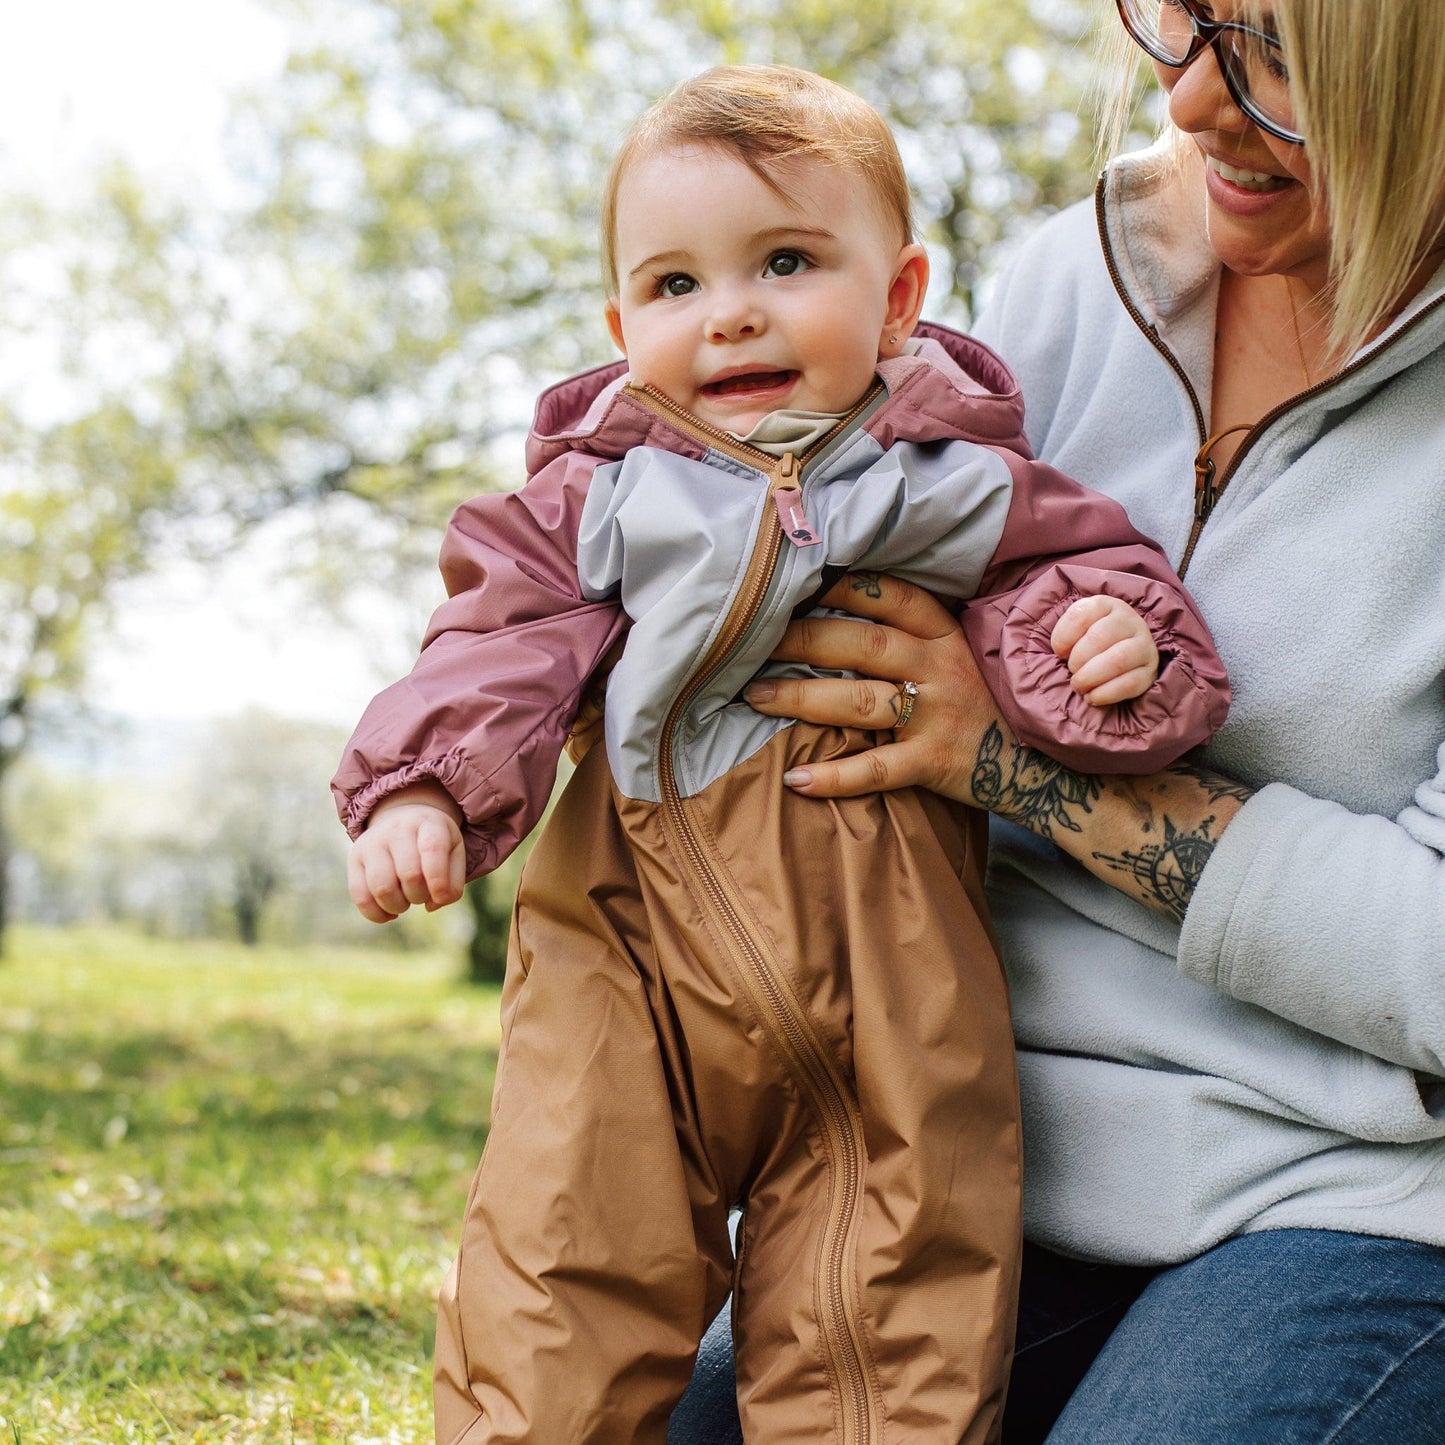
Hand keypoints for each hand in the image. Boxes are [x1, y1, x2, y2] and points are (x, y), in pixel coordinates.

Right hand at [347, 781, 465, 922]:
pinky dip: (377, 914)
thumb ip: (452, 885)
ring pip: (383, 888)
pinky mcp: (354, 858)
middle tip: (422, 894)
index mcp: (429, 823)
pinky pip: (360, 896)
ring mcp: (372, 842)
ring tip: (406, 902)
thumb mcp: (453, 855)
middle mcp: (398, 828)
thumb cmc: (433, 846)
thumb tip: (430, 905)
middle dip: (420, 896)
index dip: (438, 880)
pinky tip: (390, 913)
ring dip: (399, 906)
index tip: (439, 897)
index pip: (433, 848)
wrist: (402, 820)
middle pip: (409, 874)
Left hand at [742, 571, 1007, 803]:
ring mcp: (938, 717)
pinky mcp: (935, 763)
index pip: (894, 597)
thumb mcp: (963, 656)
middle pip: (863, 645)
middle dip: (803, 639)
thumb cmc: (986, 704)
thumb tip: (839, 609)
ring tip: (756, 698)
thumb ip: (914, 637)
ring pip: (860, 701)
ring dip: (802, 698)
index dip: (847, 586)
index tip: (800, 579)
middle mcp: (941, 669)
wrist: (1043, 767)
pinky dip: (834, 778)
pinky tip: (795, 780)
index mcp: (946, 636)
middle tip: (753, 641)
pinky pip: (877, 770)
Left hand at [1049, 595, 1158, 705]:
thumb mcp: (1073, 630)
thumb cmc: (1087, 644)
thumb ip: (1063, 635)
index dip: (1063, 637)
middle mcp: (1130, 620)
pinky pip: (1130, 684)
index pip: (1081, 614)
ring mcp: (1144, 645)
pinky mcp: (1150, 671)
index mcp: (1106, 605)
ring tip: (1079, 686)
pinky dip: (1106, 694)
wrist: (1116, 657)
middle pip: (1099, 638)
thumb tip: (1061, 653)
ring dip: (1091, 677)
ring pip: (1118, 659)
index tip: (1059, 652)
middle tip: (1072, 672)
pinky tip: (1092, 697)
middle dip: (1078, 660)